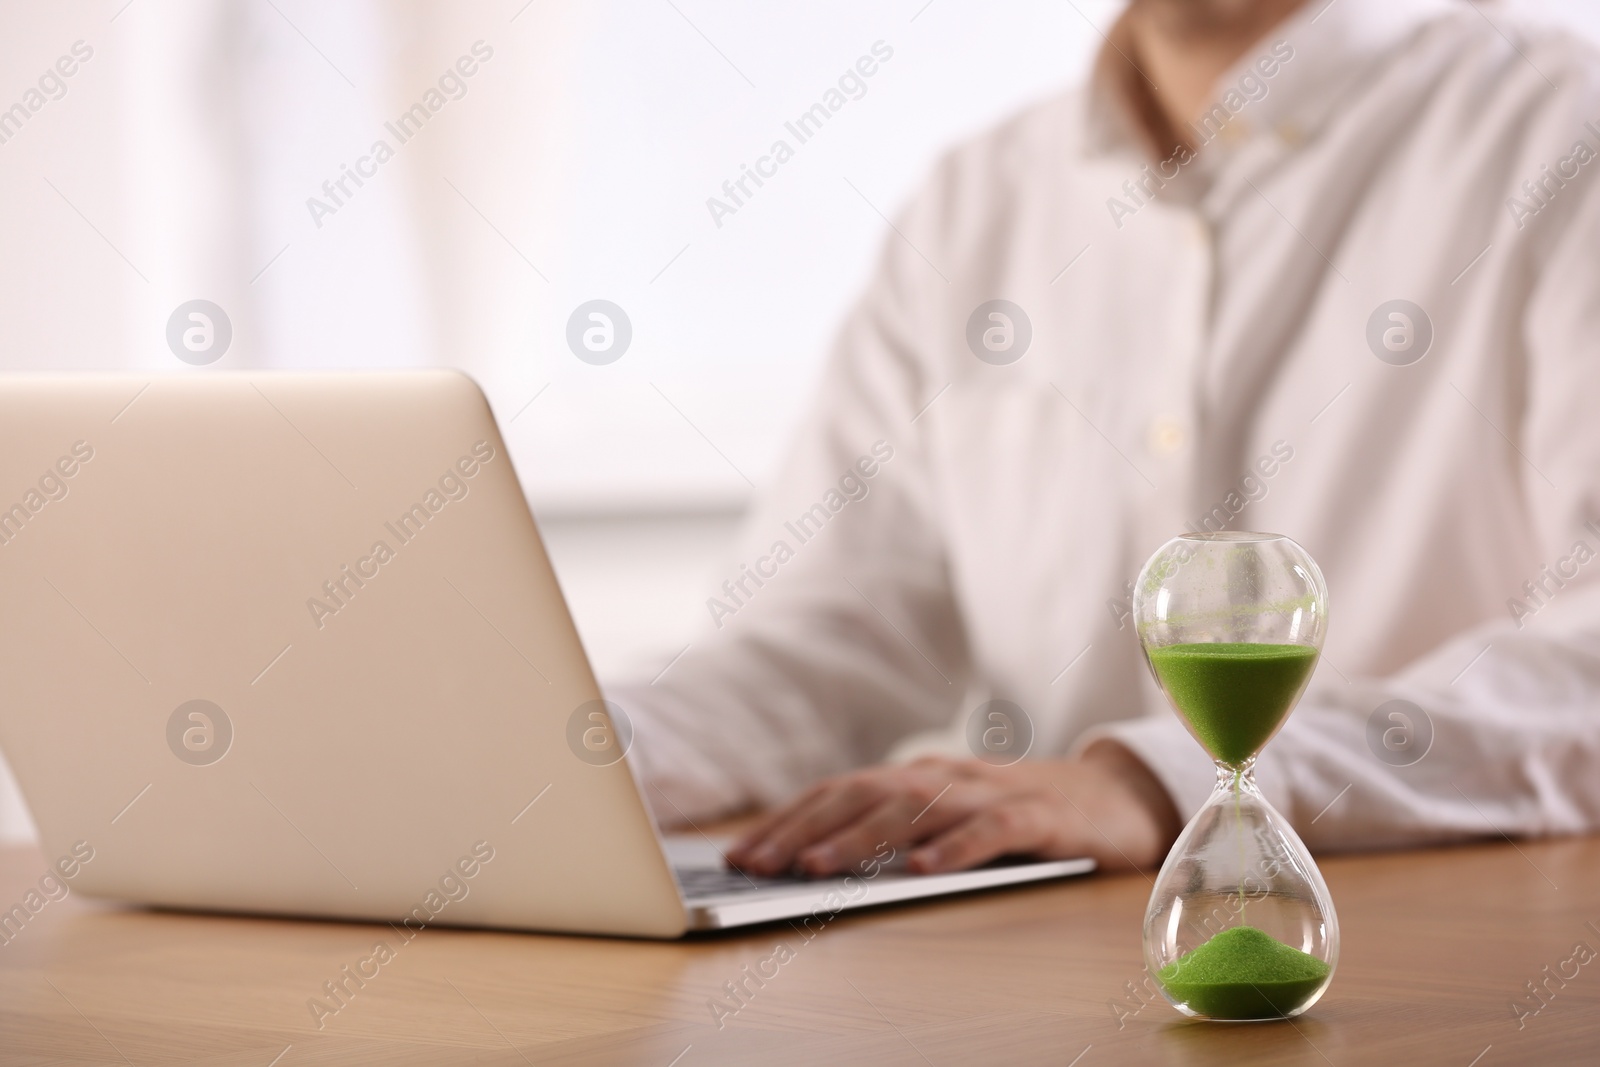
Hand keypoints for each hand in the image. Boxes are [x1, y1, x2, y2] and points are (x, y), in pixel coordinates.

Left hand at [724, 740, 1181, 877]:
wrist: (1117, 798)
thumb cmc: (1018, 816)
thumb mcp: (949, 819)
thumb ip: (897, 830)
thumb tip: (813, 862)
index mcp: (919, 776)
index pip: (840, 791)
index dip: (788, 819)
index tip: (742, 854)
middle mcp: (947, 777)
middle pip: (864, 794)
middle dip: (804, 829)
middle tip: (759, 865)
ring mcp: (993, 793)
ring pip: (916, 809)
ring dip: (861, 839)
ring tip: (817, 867)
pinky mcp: (1040, 818)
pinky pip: (992, 829)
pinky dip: (954, 847)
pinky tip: (922, 870)